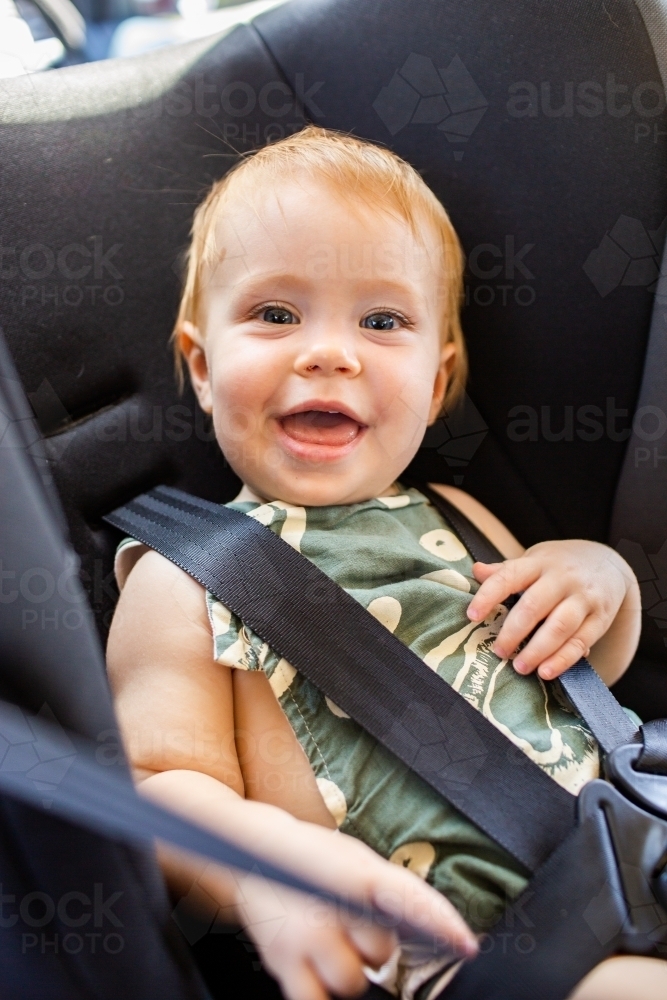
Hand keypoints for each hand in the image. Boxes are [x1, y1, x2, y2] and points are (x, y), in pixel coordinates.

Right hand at [231, 829, 476, 999]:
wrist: (254, 849)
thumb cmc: (314, 856)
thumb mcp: (357, 858)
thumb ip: (392, 889)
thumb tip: (434, 924)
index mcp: (355, 872)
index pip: (407, 899)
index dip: (441, 924)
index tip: (467, 945)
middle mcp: (329, 904)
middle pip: (380, 952)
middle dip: (374, 945)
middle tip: (351, 925)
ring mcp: (303, 936)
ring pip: (352, 982)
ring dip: (349, 970)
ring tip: (330, 943)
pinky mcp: (280, 963)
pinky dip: (322, 989)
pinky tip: (317, 968)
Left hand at [466, 540, 636, 680]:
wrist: (610, 564)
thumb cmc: (561, 566)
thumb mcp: (535, 560)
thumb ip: (506, 570)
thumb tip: (475, 571)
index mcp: (539, 562)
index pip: (510, 576)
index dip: (489, 595)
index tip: (471, 615)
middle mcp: (562, 578)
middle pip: (534, 606)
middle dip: (513, 632)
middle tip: (498, 651)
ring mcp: (583, 598)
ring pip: (559, 626)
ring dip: (537, 650)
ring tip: (519, 668)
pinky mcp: (600, 619)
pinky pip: (581, 642)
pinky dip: (563, 660)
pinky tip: (546, 672)